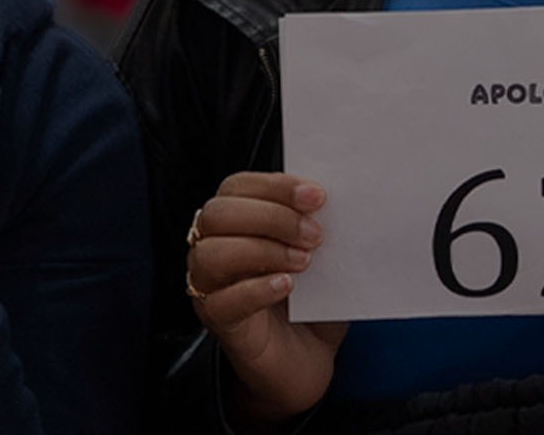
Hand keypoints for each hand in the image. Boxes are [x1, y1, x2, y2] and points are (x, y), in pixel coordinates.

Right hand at [187, 173, 348, 422]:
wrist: (308, 358)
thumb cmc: (311, 301)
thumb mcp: (320, 256)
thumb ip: (318, 227)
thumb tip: (335, 202)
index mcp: (234, 220)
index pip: (237, 187)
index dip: (275, 186)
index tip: (317, 196)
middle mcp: (211, 246)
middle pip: (218, 214)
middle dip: (271, 217)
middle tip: (315, 235)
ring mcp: (208, 284)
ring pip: (211, 254)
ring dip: (262, 251)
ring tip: (304, 263)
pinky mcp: (216, 321)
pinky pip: (220, 300)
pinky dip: (255, 288)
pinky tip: (286, 286)